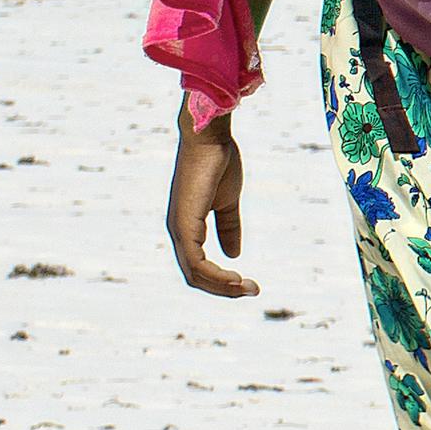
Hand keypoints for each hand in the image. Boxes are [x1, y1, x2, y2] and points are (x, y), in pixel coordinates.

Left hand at [168, 107, 257, 296]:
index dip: (222, 279)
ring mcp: (179, 229)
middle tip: (253, 290)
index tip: (248, 283)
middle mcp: (178, 232)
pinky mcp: (184, 224)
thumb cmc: (216, 164)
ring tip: (248, 287)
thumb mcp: (227, 202)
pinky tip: (236, 276)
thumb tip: (233, 254)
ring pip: (194, 274)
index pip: (198, 266)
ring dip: (223, 286)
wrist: (208, 139)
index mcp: (186, 227)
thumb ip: (228, 226)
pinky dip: (216, 274)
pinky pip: (196, 262)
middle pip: (195, 276)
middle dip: (224, 289)